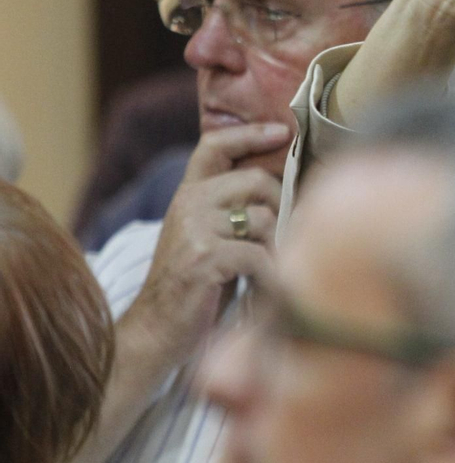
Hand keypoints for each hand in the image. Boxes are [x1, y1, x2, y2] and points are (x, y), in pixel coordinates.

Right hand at [122, 124, 285, 366]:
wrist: (157, 332)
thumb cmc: (197, 286)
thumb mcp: (210, 237)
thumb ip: (235, 209)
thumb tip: (289, 186)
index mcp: (189, 194)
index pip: (214, 146)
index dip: (249, 134)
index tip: (282, 131)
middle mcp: (188, 203)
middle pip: (257, 181)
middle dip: (280, 209)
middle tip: (279, 240)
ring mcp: (193, 229)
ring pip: (265, 218)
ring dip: (277, 247)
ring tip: (267, 271)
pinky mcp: (203, 257)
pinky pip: (260, 255)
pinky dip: (272, 275)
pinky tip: (267, 290)